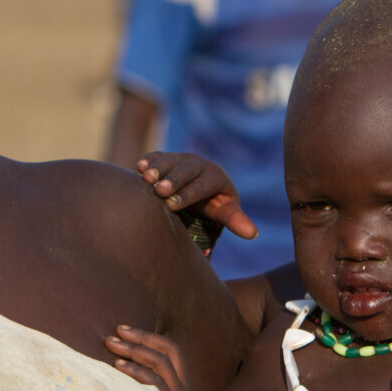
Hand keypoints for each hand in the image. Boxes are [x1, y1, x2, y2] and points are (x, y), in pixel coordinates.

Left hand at [106, 325, 199, 390]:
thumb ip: (155, 389)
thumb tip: (123, 370)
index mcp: (184, 384)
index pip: (173, 350)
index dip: (150, 336)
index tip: (124, 329)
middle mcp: (184, 388)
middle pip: (166, 352)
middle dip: (139, 338)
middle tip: (113, 334)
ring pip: (159, 364)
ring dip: (133, 351)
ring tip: (111, 346)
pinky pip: (153, 385)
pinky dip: (135, 373)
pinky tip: (117, 369)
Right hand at [138, 151, 258, 240]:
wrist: (204, 183)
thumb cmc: (215, 202)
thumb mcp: (226, 211)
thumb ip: (236, 220)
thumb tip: (252, 234)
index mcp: (215, 177)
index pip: (201, 186)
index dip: (187, 195)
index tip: (172, 204)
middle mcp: (199, 164)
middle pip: (186, 170)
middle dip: (172, 179)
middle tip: (159, 189)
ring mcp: (182, 158)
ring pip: (170, 160)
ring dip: (158, 168)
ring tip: (146, 178)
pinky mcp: (168, 157)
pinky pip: (158, 155)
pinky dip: (149, 160)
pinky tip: (139, 166)